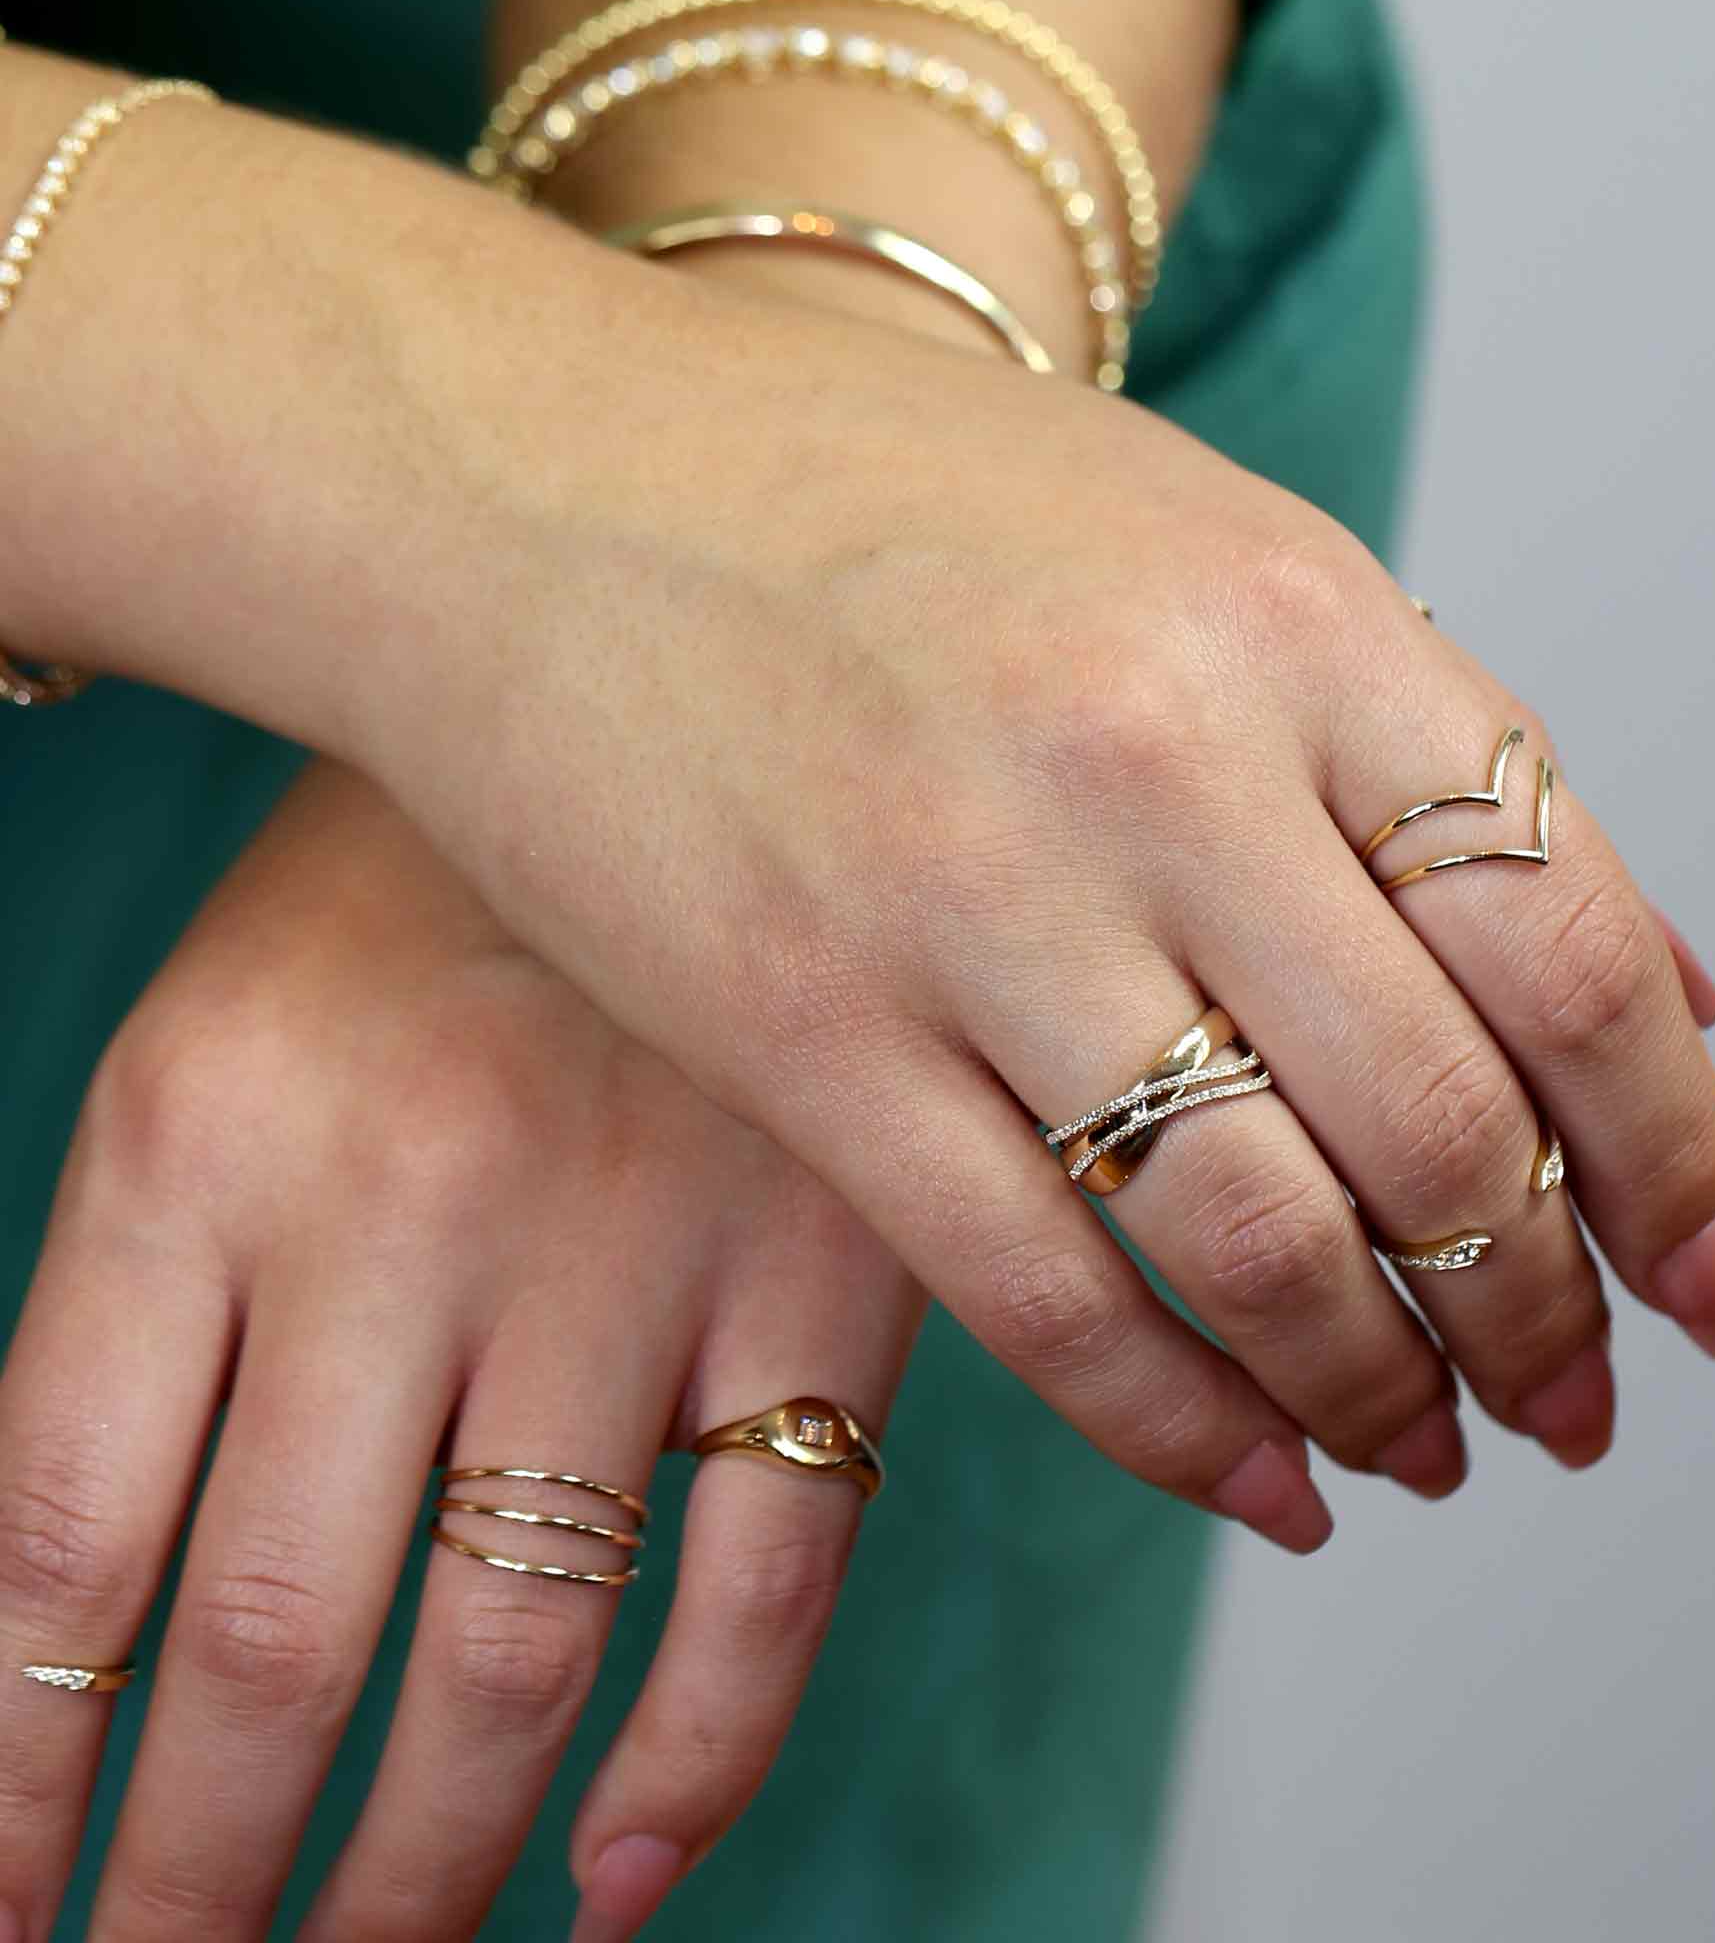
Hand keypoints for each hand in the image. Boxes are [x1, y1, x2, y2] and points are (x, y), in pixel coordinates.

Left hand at [0, 761, 923, 1942]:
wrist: (670, 701)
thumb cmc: (417, 904)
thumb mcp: (218, 1051)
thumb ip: (151, 1320)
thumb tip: (75, 1639)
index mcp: (204, 1137)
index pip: (59, 1551)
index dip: (8, 1788)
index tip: (8, 1919)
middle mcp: (411, 1207)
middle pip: (270, 1643)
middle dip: (197, 1881)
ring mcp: (636, 1248)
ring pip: (511, 1649)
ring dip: (421, 1868)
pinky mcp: (824, 1269)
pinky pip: (762, 1580)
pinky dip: (695, 1763)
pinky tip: (615, 1871)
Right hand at [349, 266, 1714, 1545]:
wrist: (541, 468)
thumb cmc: (885, 506)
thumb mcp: (1208, 552)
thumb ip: (1437, 759)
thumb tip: (1685, 997)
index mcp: (1288, 613)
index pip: (1574, 938)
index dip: (1676, 1149)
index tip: (1705, 1279)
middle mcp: (1150, 750)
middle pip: (1442, 1117)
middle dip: (1545, 1306)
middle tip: (1575, 1398)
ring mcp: (963, 894)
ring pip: (1259, 1236)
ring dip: (1382, 1386)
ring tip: (1429, 1450)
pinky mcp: (797, 1026)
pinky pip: (1040, 1294)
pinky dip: (1181, 1428)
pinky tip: (1258, 1481)